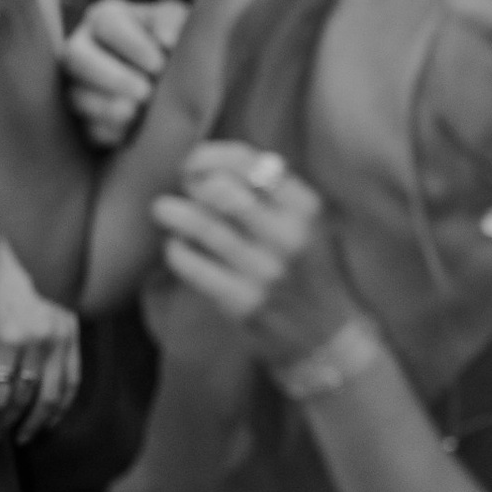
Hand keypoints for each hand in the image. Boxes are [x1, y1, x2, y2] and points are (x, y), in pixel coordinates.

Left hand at [0, 234, 81, 439]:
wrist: (37, 247)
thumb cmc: (2, 275)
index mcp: (7, 337)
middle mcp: (36, 344)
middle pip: (22, 398)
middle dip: (6, 421)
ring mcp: (59, 343)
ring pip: (51, 397)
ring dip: (37, 422)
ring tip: (25, 436)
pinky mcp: (74, 339)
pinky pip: (72, 380)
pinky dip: (63, 404)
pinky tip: (52, 416)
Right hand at [60, 0, 188, 150]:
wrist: (171, 81)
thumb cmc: (171, 41)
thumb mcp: (177, 22)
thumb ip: (172, 22)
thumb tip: (166, 40)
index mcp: (104, 17)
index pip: (106, 23)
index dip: (132, 44)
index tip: (159, 65)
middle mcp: (82, 47)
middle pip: (75, 56)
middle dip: (112, 76)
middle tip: (146, 92)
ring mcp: (77, 85)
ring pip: (75, 95)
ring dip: (106, 107)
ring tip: (136, 113)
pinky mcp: (82, 119)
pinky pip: (85, 128)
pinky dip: (108, 132)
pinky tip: (130, 133)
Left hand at [153, 139, 355, 372]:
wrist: (328, 335)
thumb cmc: (310, 269)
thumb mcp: (308, 222)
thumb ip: (272, 192)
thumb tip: (213, 164)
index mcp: (306, 207)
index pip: (250, 162)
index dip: (211, 155)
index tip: (194, 162)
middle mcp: (289, 235)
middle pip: (222, 189)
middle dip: (192, 182)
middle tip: (182, 188)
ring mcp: (265, 271)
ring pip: (203, 226)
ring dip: (175, 213)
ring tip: (163, 209)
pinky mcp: (243, 302)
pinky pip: (194, 267)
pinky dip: (177, 251)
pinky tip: (176, 247)